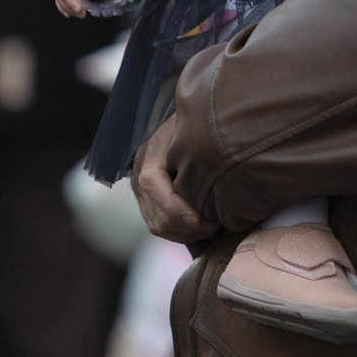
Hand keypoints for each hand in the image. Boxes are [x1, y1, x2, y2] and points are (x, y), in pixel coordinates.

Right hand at [132, 115, 218, 242]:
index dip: (175, 207)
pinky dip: (181, 232)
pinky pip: (160, 226)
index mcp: (149, 158)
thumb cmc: (189, 124)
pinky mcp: (149, 202)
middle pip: (156, 215)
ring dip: (185, 233)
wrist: (176, 123)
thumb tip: (216, 168)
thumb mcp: (191, 129)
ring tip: (212, 228)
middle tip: (216, 225)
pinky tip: (201, 228)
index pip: (153, 185)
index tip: (200, 219)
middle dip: (187, 227)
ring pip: (158, 226)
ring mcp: (142, 194)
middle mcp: (139, 179)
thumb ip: (195, 146)